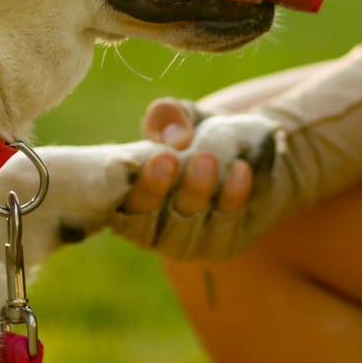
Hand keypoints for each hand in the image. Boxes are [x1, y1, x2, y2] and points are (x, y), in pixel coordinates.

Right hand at [114, 99, 255, 255]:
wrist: (247, 155)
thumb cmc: (198, 137)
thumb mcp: (182, 118)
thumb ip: (169, 116)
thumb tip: (175, 137)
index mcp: (125, 201)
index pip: (114, 203)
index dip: (124, 184)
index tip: (138, 156)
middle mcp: (150, 231)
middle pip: (144, 222)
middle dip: (155, 189)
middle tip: (166, 157)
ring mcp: (186, 244)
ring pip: (185, 227)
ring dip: (195, 191)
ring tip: (206, 158)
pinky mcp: (221, 246)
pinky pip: (224, 228)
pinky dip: (231, 198)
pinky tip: (239, 170)